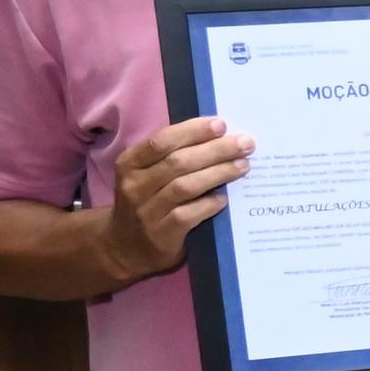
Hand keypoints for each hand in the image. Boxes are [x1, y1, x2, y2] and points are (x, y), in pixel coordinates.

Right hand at [100, 115, 252, 282]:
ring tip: (243, 166)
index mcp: (130, 163)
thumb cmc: (146, 202)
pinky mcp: (162, 234)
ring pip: (185, 186)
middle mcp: (135, 185)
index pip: (162, 141)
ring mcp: (147, 211)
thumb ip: (172, 158)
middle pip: (178, 161)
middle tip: (245, 143)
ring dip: (218, 173)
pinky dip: (209, 204)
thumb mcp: (146, 175)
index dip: (192, 131)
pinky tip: (225, 198)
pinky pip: (188, 215)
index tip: (221, 124)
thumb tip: (218, 137)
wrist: (124, 246)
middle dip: (215, 150)